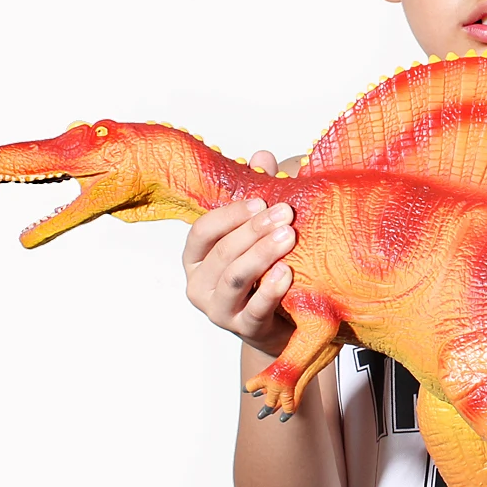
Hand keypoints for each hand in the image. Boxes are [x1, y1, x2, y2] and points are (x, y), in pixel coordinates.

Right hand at [182, 149, 296, 355]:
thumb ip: (258, 199)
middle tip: (285, 212)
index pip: (202, 231)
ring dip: (262, 254)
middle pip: (223, 252)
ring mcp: (219, 310)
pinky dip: (270, 289)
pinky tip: (287, 273)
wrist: (281, 326)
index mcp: (197, 258)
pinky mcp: (243, 329)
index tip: (261, 200)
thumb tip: (262, 157)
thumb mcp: (259, 236)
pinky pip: (255, 309)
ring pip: (236, 278)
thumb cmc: (265, 274)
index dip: (230, 215)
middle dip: (254, 229)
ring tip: (289, 236)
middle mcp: (200, 285)